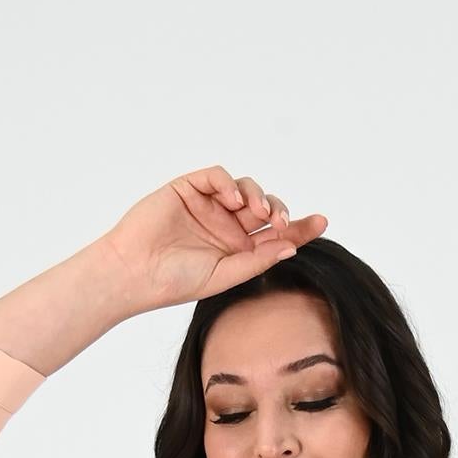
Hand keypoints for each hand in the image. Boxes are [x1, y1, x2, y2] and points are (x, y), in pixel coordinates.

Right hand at [100, 166, 327, 312]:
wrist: (135, 272)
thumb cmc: (175, 281)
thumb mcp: (225, 275)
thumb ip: (257, 260)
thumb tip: (291, 247)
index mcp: (237, 249)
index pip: (275, 234)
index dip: (299, 227)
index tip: (322, 222)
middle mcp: (226, 225)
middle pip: (265, 208)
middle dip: (280, 210)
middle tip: (285, 221)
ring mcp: (209, 205)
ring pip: (245, 188)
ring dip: (258, 195)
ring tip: (257, 211)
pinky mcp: (189, 188)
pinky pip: (217, 176)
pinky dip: (229, 182)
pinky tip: (233, 199)